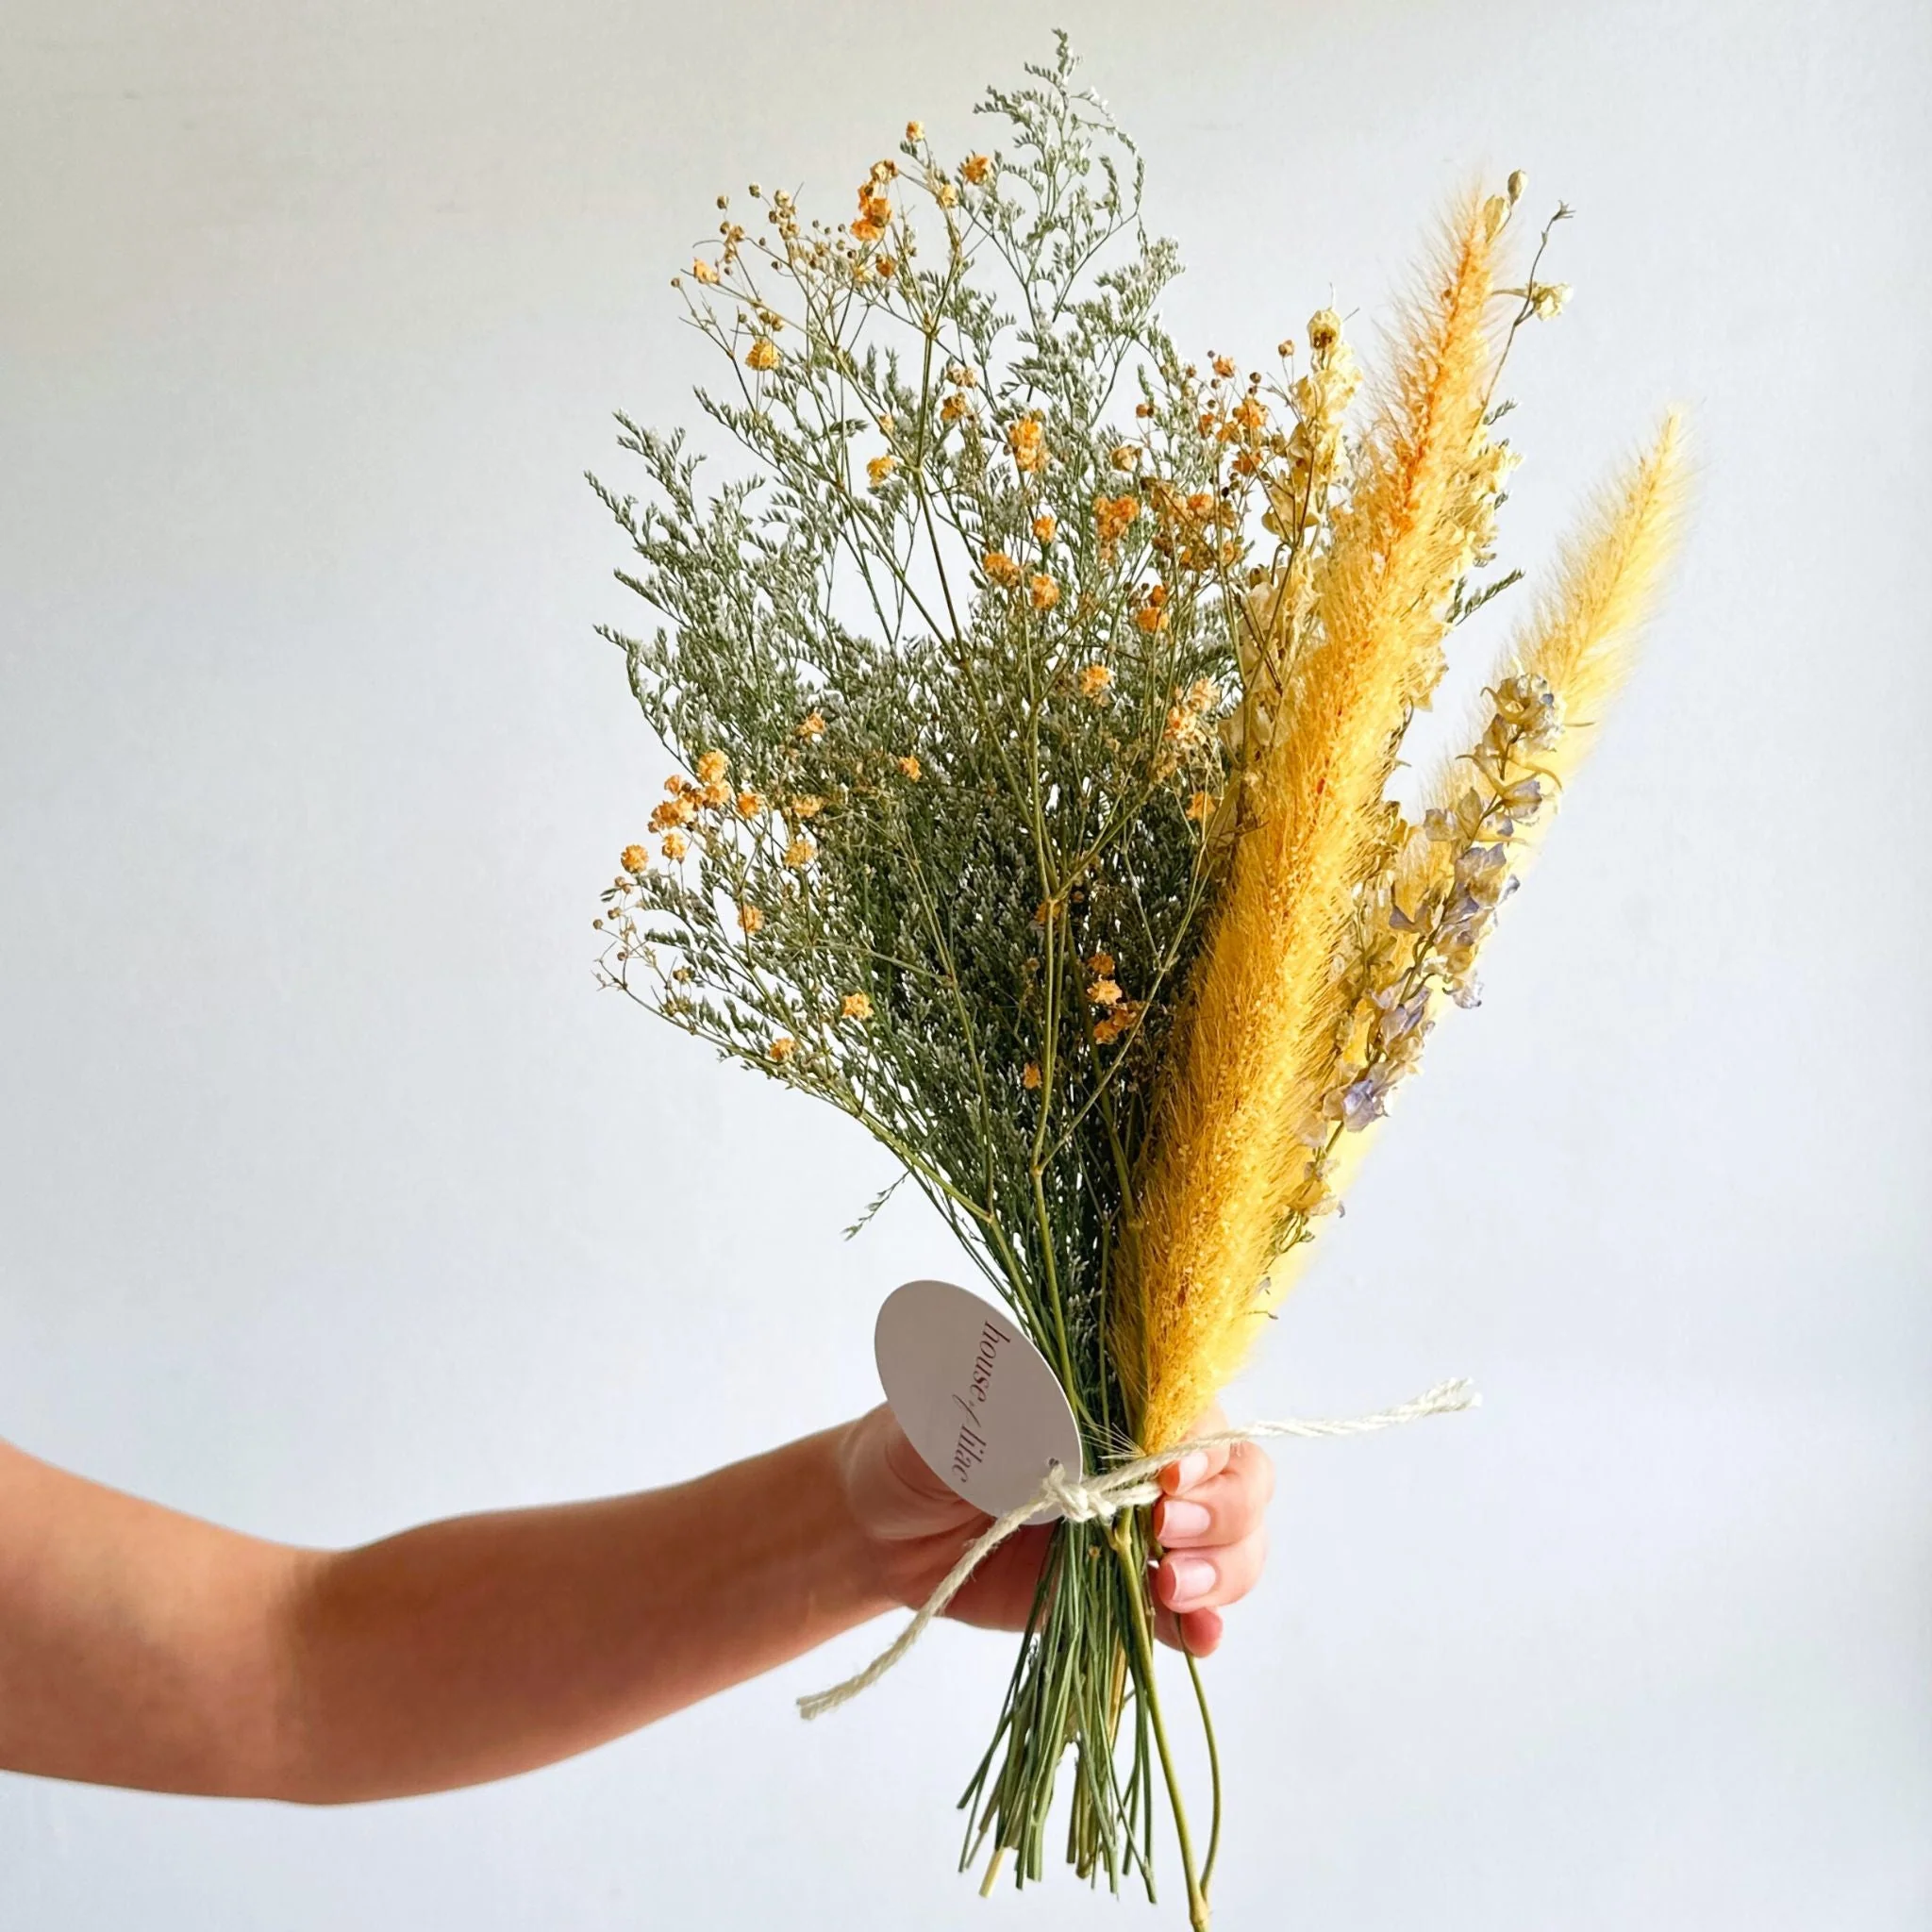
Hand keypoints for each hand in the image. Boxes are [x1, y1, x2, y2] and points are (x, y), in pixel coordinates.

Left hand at [837, 1404, 1272, 1656]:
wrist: (880, 1527)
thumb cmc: (913, 1447)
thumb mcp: (943, 1416)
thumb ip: (999, 1416)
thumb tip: (1053, 1416)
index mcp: (1109, 1394)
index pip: (1190, 1406)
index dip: (1198, 1441)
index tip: (1169, 1476)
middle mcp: (1142, 1455)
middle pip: (1237, 1473)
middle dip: (1223, 1508)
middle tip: (1164, 1534)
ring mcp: (1140, 1524)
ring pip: (1233, 1540)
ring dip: (1225, 1567)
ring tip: (1173, 1590)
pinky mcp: (1124, 1587)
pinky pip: (1188, 1607)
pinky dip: (1205, 1622)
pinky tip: (1199, 1634)